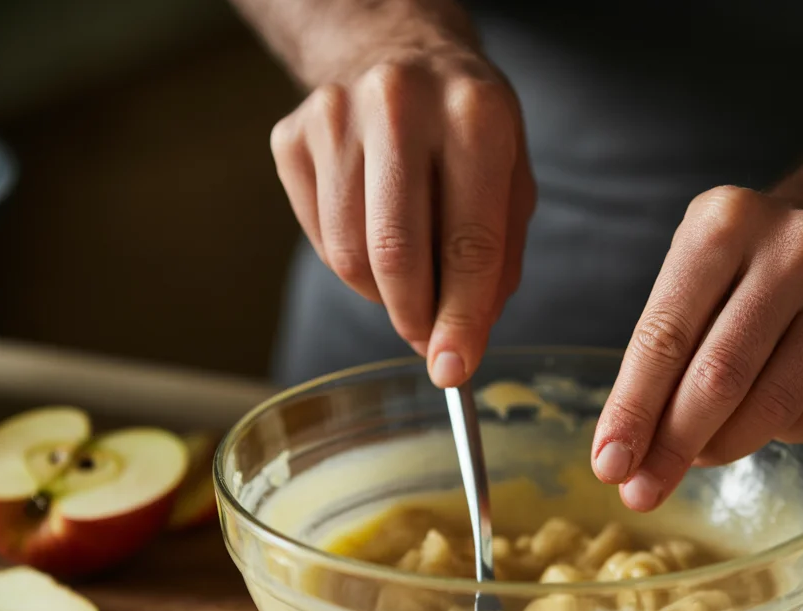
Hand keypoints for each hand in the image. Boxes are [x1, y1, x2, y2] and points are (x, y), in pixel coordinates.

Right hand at [270, 45, 535, 386]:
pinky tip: (373, 232)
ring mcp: (335, 117)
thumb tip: (458, 345)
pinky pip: (320, 239)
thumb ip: (497, 262)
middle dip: (414, 318)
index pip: (469, 243)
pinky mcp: (292, 137)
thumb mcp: (510, 177)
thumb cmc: (465, 126)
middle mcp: (400, 105)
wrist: (396, 49)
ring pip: (350, 256)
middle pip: (396, 254)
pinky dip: (351, 262)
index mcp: (475, 115)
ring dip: (382, 294)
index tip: (454, 370)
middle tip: (427, 341)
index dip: (462, 319)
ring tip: (409, 274)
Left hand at [591, 186, 802, 511]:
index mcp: (725, 221)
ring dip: (722, 446)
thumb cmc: (733, 278)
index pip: (666, 335)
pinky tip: (764, 412)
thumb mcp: (684, 288)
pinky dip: (777, 433)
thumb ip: (654, 364)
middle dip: (674, 445)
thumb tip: (623, 462)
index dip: (633, 410)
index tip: (609, 466)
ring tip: (699, 450)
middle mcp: (797, 245)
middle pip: (722, 375)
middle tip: (644, 491)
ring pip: (773, 406)